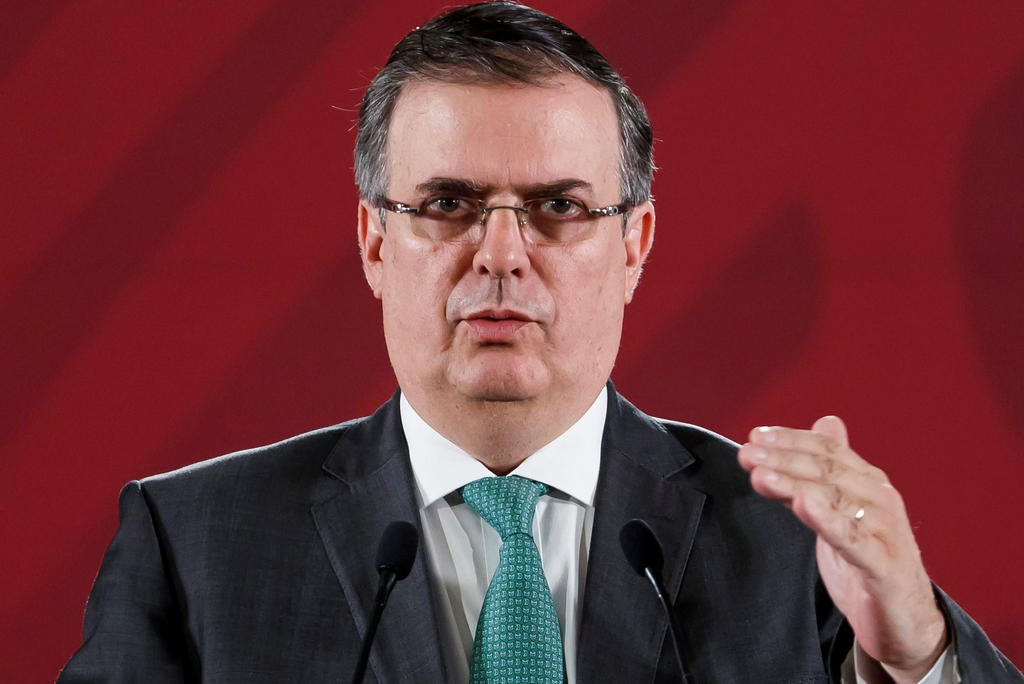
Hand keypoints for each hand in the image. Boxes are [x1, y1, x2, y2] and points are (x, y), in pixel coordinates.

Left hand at [737, 416, 948, 681]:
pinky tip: (804, 506)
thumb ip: (826, 472)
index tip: (754, 436)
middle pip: (826, 470)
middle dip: (782, 459)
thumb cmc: (869, 561)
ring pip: (835, 499)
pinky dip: (828, 521)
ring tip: (760, 475)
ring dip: (793, 484)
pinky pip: (854, 540)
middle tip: (747, 454)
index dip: (790, 439)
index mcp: (868, 483)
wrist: (904, 620)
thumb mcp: (843, 510)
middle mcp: (880, 499)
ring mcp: (885, 531)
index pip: (827, 450)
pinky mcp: (885, 566)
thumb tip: (826, 422)